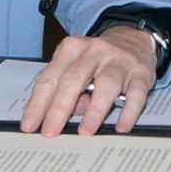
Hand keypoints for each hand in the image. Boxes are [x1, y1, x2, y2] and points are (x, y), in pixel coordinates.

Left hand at [19, 28, 158, 137]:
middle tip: (50, 131)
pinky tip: (121, 127)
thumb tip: (64, 118)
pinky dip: (128, 111)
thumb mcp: (78, 68)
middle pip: (74, 78)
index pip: (50, 77)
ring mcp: (119, 60)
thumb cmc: (98, 61)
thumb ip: (68, 92)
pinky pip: (136, 93)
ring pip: (106, 84)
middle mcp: (95, 51)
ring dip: (94, 109)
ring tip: (85, 132)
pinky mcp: (141, 73)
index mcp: (72, 49)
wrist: (134, 39)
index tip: (30, 126)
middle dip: (60, 107)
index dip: (38, 103)